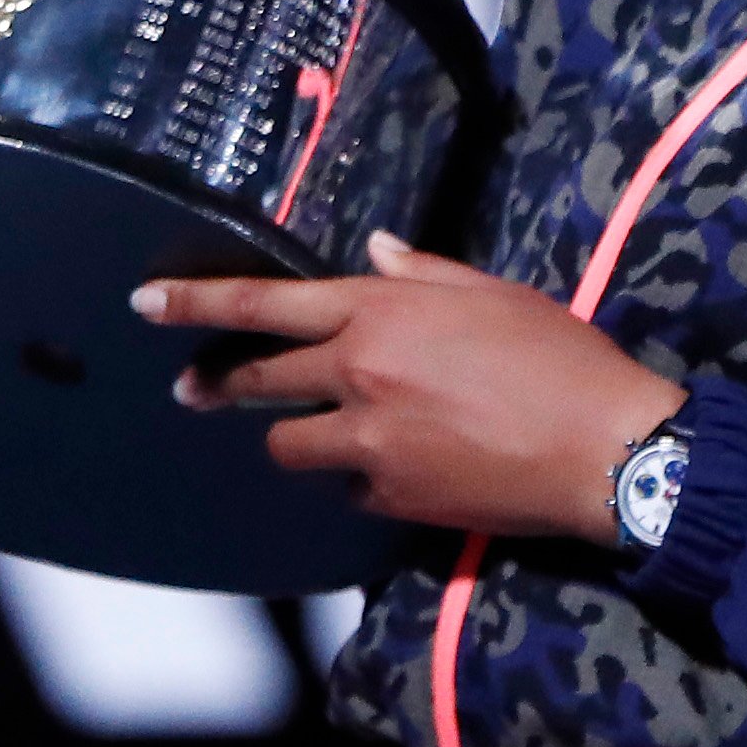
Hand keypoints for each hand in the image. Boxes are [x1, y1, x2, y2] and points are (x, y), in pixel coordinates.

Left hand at [134, 233, 689, 545]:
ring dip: (300, 435)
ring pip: (291, 443)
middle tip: (197, 389)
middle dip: (220, 384)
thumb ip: (423, 274)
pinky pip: (351, 484)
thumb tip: (379, 250)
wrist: (602, 447)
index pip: (264, 303)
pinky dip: (365, 473)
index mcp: (383, 311)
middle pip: (260, 380)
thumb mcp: (494, 293)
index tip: (145, 302)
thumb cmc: (558, 356)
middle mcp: (361, 373)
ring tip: (333, 432)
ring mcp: (370, 441)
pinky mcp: (390, 495)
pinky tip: (410, 464)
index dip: (197, 301)